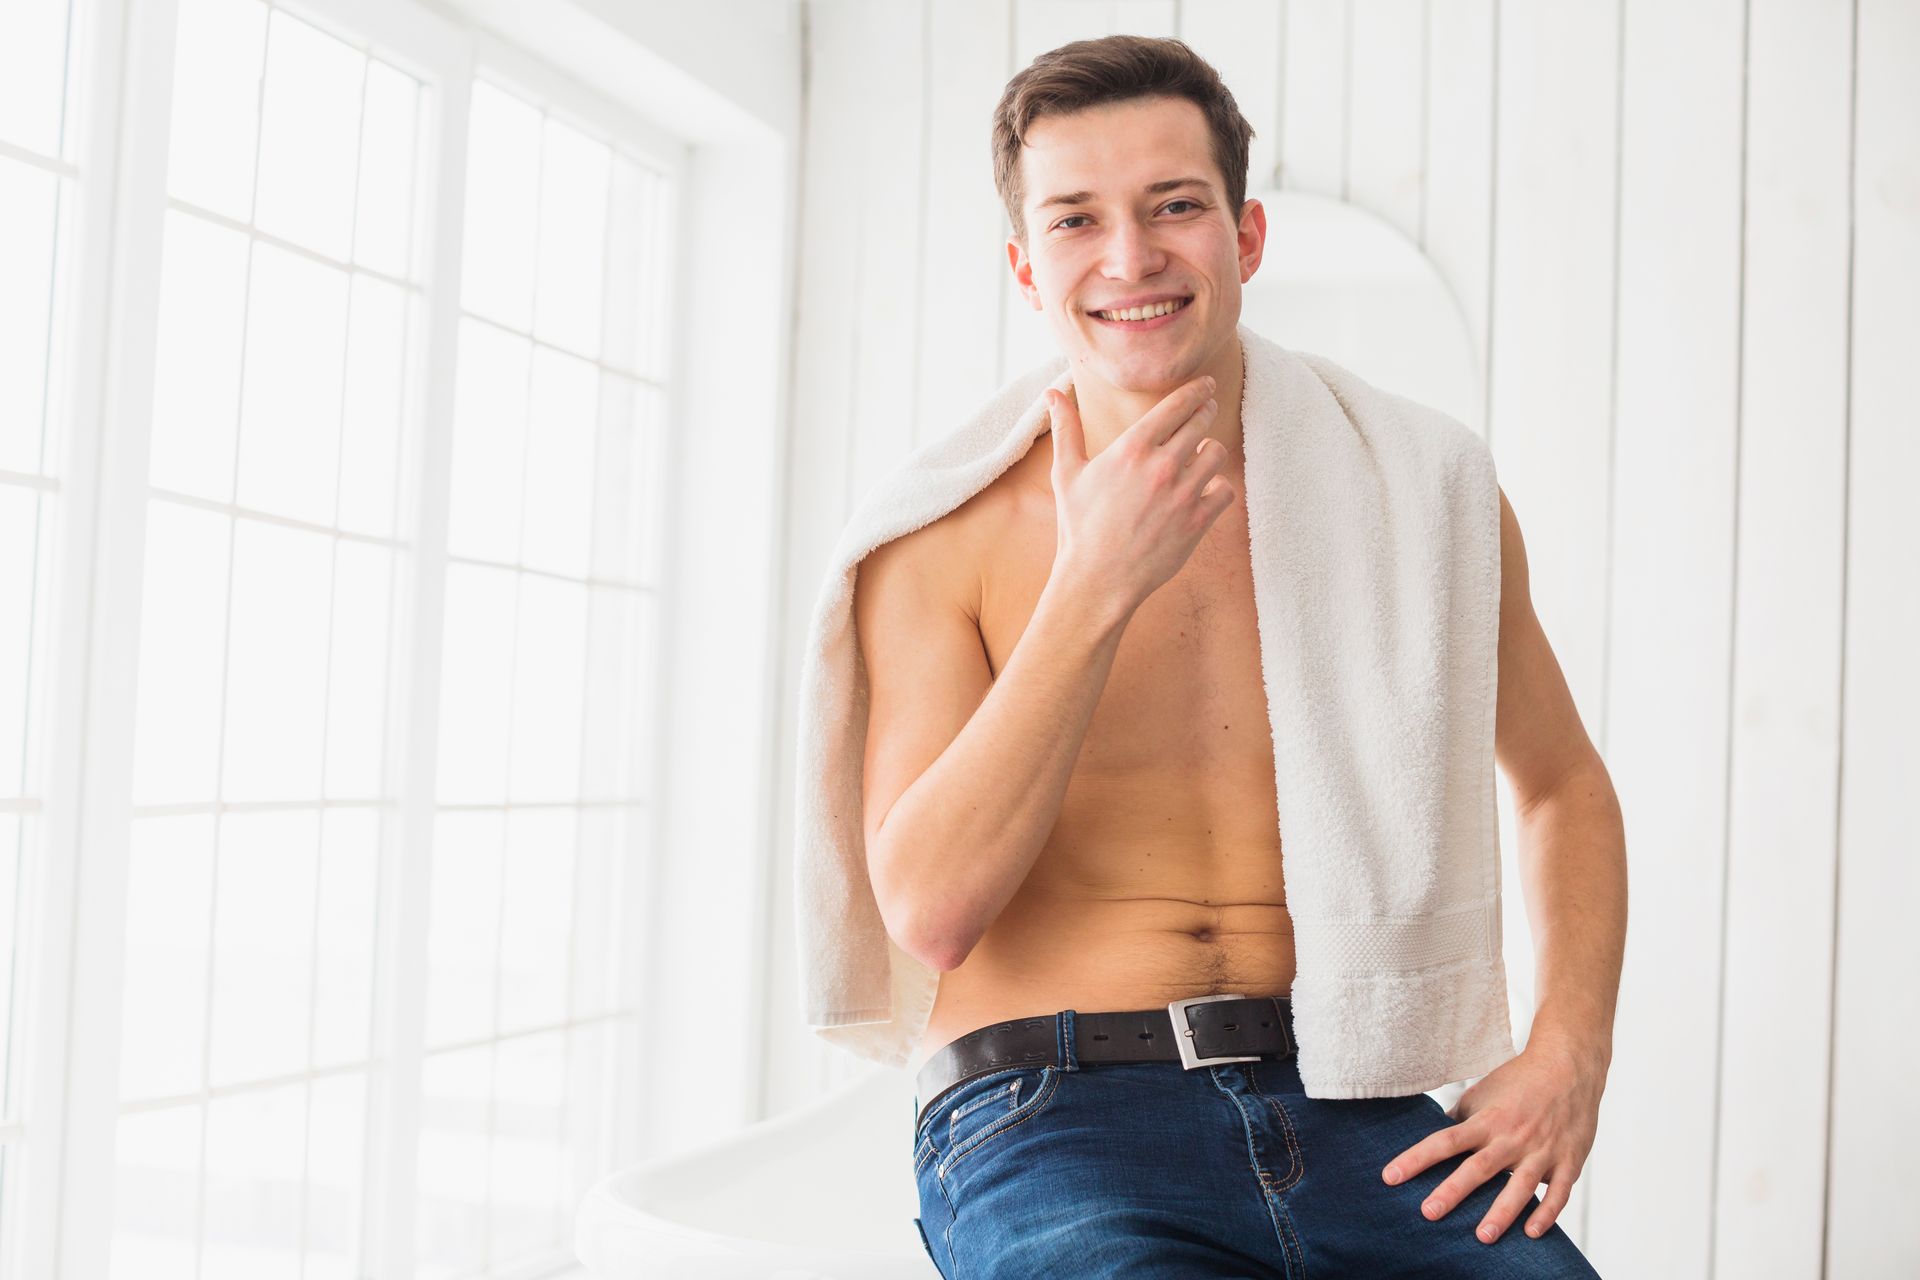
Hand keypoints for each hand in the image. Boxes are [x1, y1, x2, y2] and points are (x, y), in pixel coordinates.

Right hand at [1044, 375, 1235, 616]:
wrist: (1098, 580)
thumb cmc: (1079, 527)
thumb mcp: (1067, 474)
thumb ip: (1066, 429)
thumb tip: (1053, 393)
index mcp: (1131, 448)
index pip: (1176, 404)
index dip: (1196, 390)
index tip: (1205, 384)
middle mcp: (1162, 466)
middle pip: (1201, 422)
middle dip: (1205, 412)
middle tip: (1205, 412)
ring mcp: (1183, 494)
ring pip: (1216, 453)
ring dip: (1210, 451)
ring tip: (1200, 456)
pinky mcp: (1198, 521)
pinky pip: (1225, 490)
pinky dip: (1218, 488)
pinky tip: (1205, 490)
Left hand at [1379, 1037, 1604, 1244]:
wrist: (1569, 1067)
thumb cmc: (1519, 1081)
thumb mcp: (1483, 1093)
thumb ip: (1460, 1118)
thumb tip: (1433, 1134)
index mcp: (1486, 1120)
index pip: (1444, 1141)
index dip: (1417, 1159)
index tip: (1390, 1177)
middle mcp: (1511, 1137)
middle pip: (1478, 1168)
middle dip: (1453, 1192)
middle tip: (1428, 1213)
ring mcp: (1542, 1151)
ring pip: (1519, 1187)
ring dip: (1501, 1213)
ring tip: (1482, 1237)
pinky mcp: (1568, 1161)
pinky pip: (1558, 1192)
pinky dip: (1546, 1214)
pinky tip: (1531, 1233)